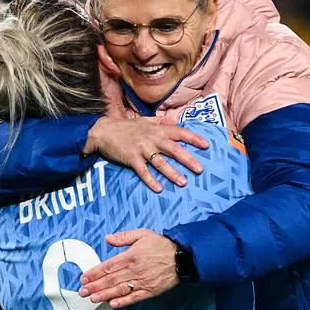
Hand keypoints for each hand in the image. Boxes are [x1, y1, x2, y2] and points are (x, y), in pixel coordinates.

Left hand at [78, 229, 179, 307]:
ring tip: (93, 298)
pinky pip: (134, 298)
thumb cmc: (161, 245)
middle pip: (110, 280)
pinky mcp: (150, 291)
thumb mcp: (142, 234)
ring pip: (119, 290)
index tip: (84, 278)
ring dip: (104, 295)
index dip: (94, 273)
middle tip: (83, 292)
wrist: (182, 258)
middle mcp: (134, 270)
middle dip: (95, 286)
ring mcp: (142, 282)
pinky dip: (123, 302)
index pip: (108, 266)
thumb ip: (123, 237)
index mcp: (130, 256)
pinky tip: (112, 304)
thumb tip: (107, 238)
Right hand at [83, 117, 208, 192]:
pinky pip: (143, 171)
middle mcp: (152, 138)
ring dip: (172, 173)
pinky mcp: (131, 158)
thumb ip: (160, 121)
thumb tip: (174, 121)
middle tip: (200, 169)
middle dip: (188, 159)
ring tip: (183, 182)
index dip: (193, 138)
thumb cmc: (125, 127)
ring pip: (160, 162)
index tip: (206, 145)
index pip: (179, 132)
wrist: (103, 131)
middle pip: (174, 149)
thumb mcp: (144, 120)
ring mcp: (141, 149)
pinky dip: (150, 180)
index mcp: (157, 129)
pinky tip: (159, 189)